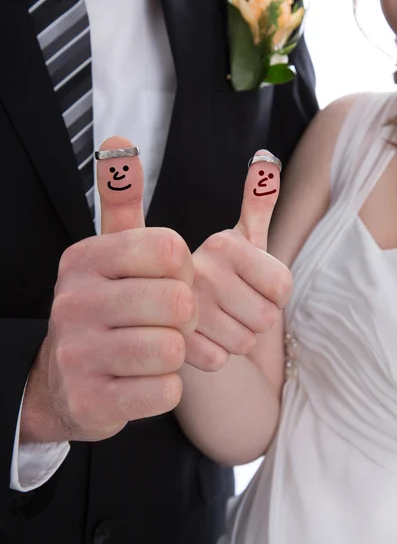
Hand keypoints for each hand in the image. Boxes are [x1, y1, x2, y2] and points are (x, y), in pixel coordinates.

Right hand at [21, 137, 196, 443]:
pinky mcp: (93, 401)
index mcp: (84, 259)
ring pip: (173, 350)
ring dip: (174, 353)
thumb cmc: (103, 310)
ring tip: (152, 351)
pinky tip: (140, 381)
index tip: (169, 281)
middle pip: (178, 303)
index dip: (185, 270)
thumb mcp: (107, 255)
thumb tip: (119, 142)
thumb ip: (120, 203)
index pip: (170, 250)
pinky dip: (164, 388)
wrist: (63, 382)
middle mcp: (74, 303)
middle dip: (184, 317)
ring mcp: (79, 355)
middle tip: (166, 323)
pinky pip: (165, 391)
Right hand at [185, 150, 291, 371]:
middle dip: (253, 318)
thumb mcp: (235, 238)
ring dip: (233, 339)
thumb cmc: (210, 272)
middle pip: (266, 319)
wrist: (155, 305)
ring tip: (210, 322)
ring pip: (242, 344)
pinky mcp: (170, 344)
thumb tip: (267, 159)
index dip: (272, 290)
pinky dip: (212, 355)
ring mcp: (179, 310)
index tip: (247, 282)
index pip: (284, 286)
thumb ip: (255, 204)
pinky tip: (196, 340)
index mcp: (217, 244)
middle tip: (227, 305)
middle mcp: (196, 273)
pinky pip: (218, 361)